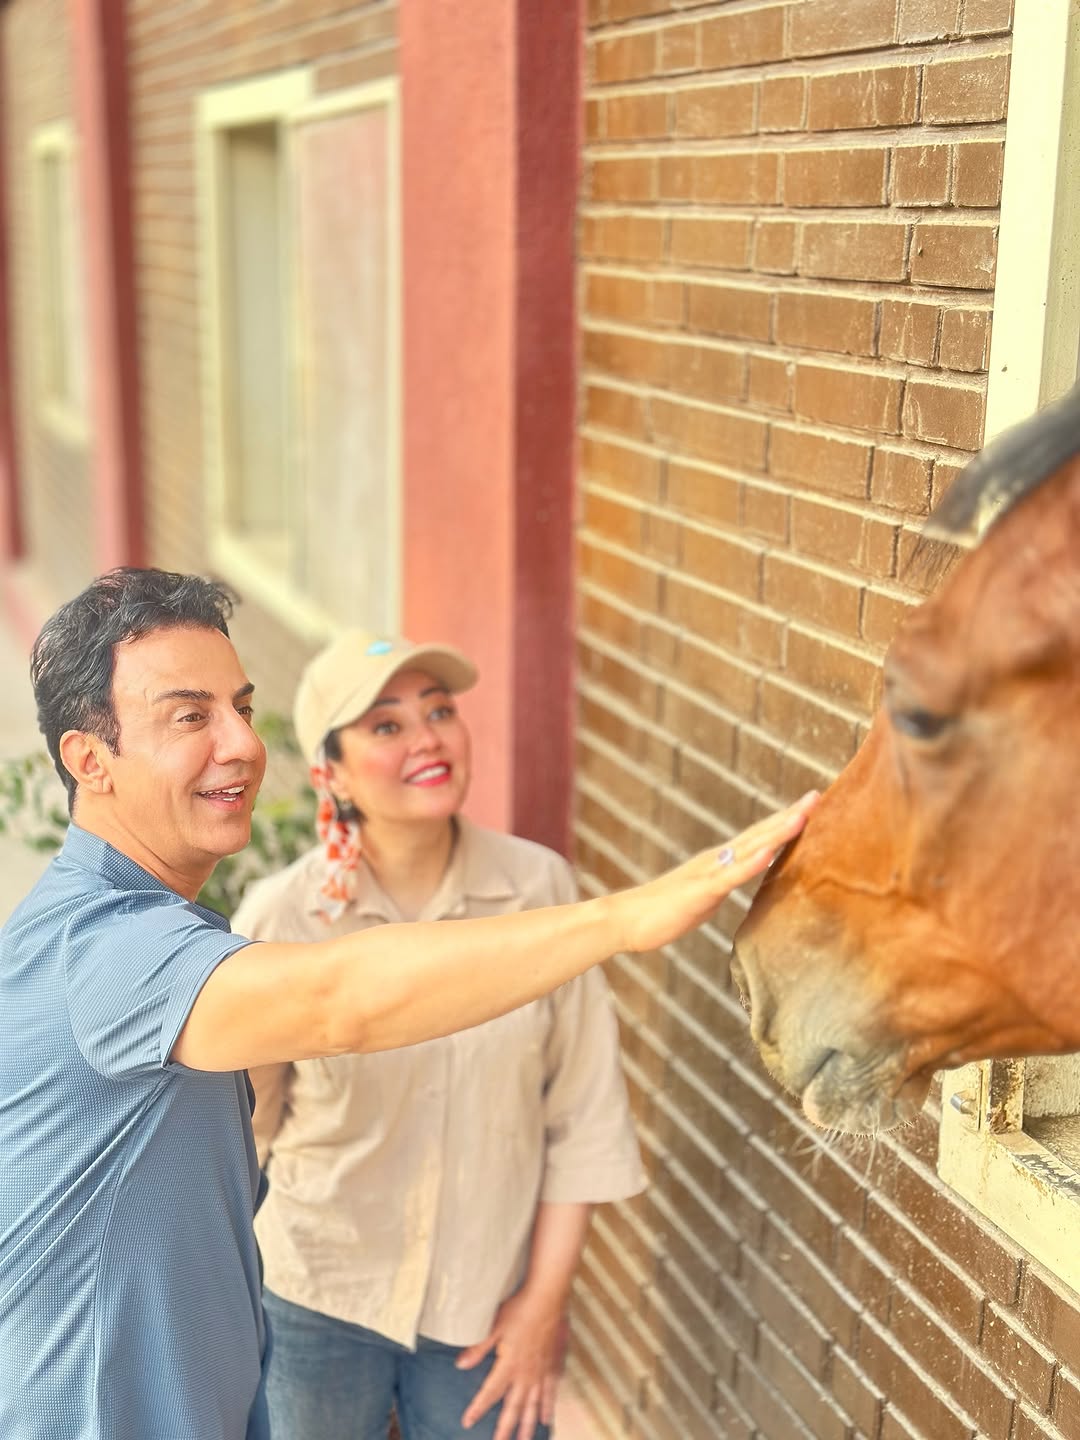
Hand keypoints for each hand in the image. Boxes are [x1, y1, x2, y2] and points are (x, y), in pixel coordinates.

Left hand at [456, 1288, 568, 1439]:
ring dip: (527, 1425)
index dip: (477, 1408)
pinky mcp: (552, 1365)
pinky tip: (546, 1418)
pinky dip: (548, 1406)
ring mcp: (540, 1372)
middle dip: (505, 1428)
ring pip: (533, 1405)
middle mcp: (525, 1374)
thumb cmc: (519, 1309)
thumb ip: (478, 1348)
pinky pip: (550, 1391)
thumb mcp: (494, 1327)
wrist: (547, 1299)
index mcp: (508, 1365)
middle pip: (513, 1407)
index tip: (467, 1423)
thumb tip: (460, 1364)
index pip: (489, 1393)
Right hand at [611, 791, 818, 953]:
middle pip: (759, 834)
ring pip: (749, 848)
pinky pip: (730, 876)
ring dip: (777, 831)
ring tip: (803, 816)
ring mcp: (708, 873)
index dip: (784, 822)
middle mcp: (716, 859)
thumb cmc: (662, 912)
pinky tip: (770, 852)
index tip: (809, 806)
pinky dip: (752, 862)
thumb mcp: (702, 896)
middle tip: (817, 796)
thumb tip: (738, 879)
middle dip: (790, 816)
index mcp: (718, 862)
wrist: (627, 919)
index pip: (758, 838)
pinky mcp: (701, 891)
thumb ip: (721, 884)